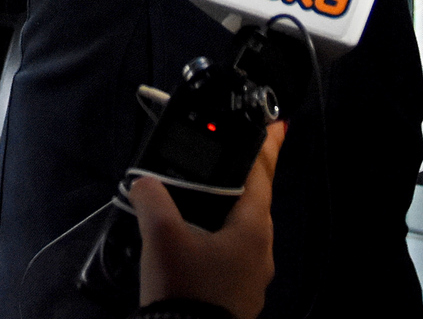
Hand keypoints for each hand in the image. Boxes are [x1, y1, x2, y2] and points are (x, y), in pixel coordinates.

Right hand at [134, 119, 285, 318]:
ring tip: (210, 198)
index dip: (268, 147)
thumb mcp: (162, 237)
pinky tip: (200, 242)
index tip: (278, 124)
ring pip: (245, 233)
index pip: (262, 176)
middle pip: (256, 203)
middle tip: (234, 157)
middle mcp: (261, 252)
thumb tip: (144, 182)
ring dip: (232, 213)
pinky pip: (235, 257)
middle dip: (246, 179)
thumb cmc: (185, 287)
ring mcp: (254, 279)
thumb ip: (153, 199)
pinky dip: (222, 240)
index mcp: (253, 229)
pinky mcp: (240, 299)